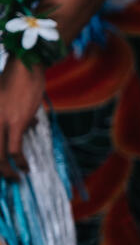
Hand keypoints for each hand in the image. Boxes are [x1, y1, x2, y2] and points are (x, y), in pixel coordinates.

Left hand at [0, 60, 45, 178]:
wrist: (25, 66)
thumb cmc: (18, 80)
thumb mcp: (6, 99)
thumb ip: (12, 116)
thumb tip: (31, 127)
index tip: (1, 166)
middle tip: (6, 178)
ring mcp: (0, 121)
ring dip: (6, 171)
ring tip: (15, 177)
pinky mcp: (15, 123)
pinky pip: (14, 150)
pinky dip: (19, 163)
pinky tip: (24, 168)